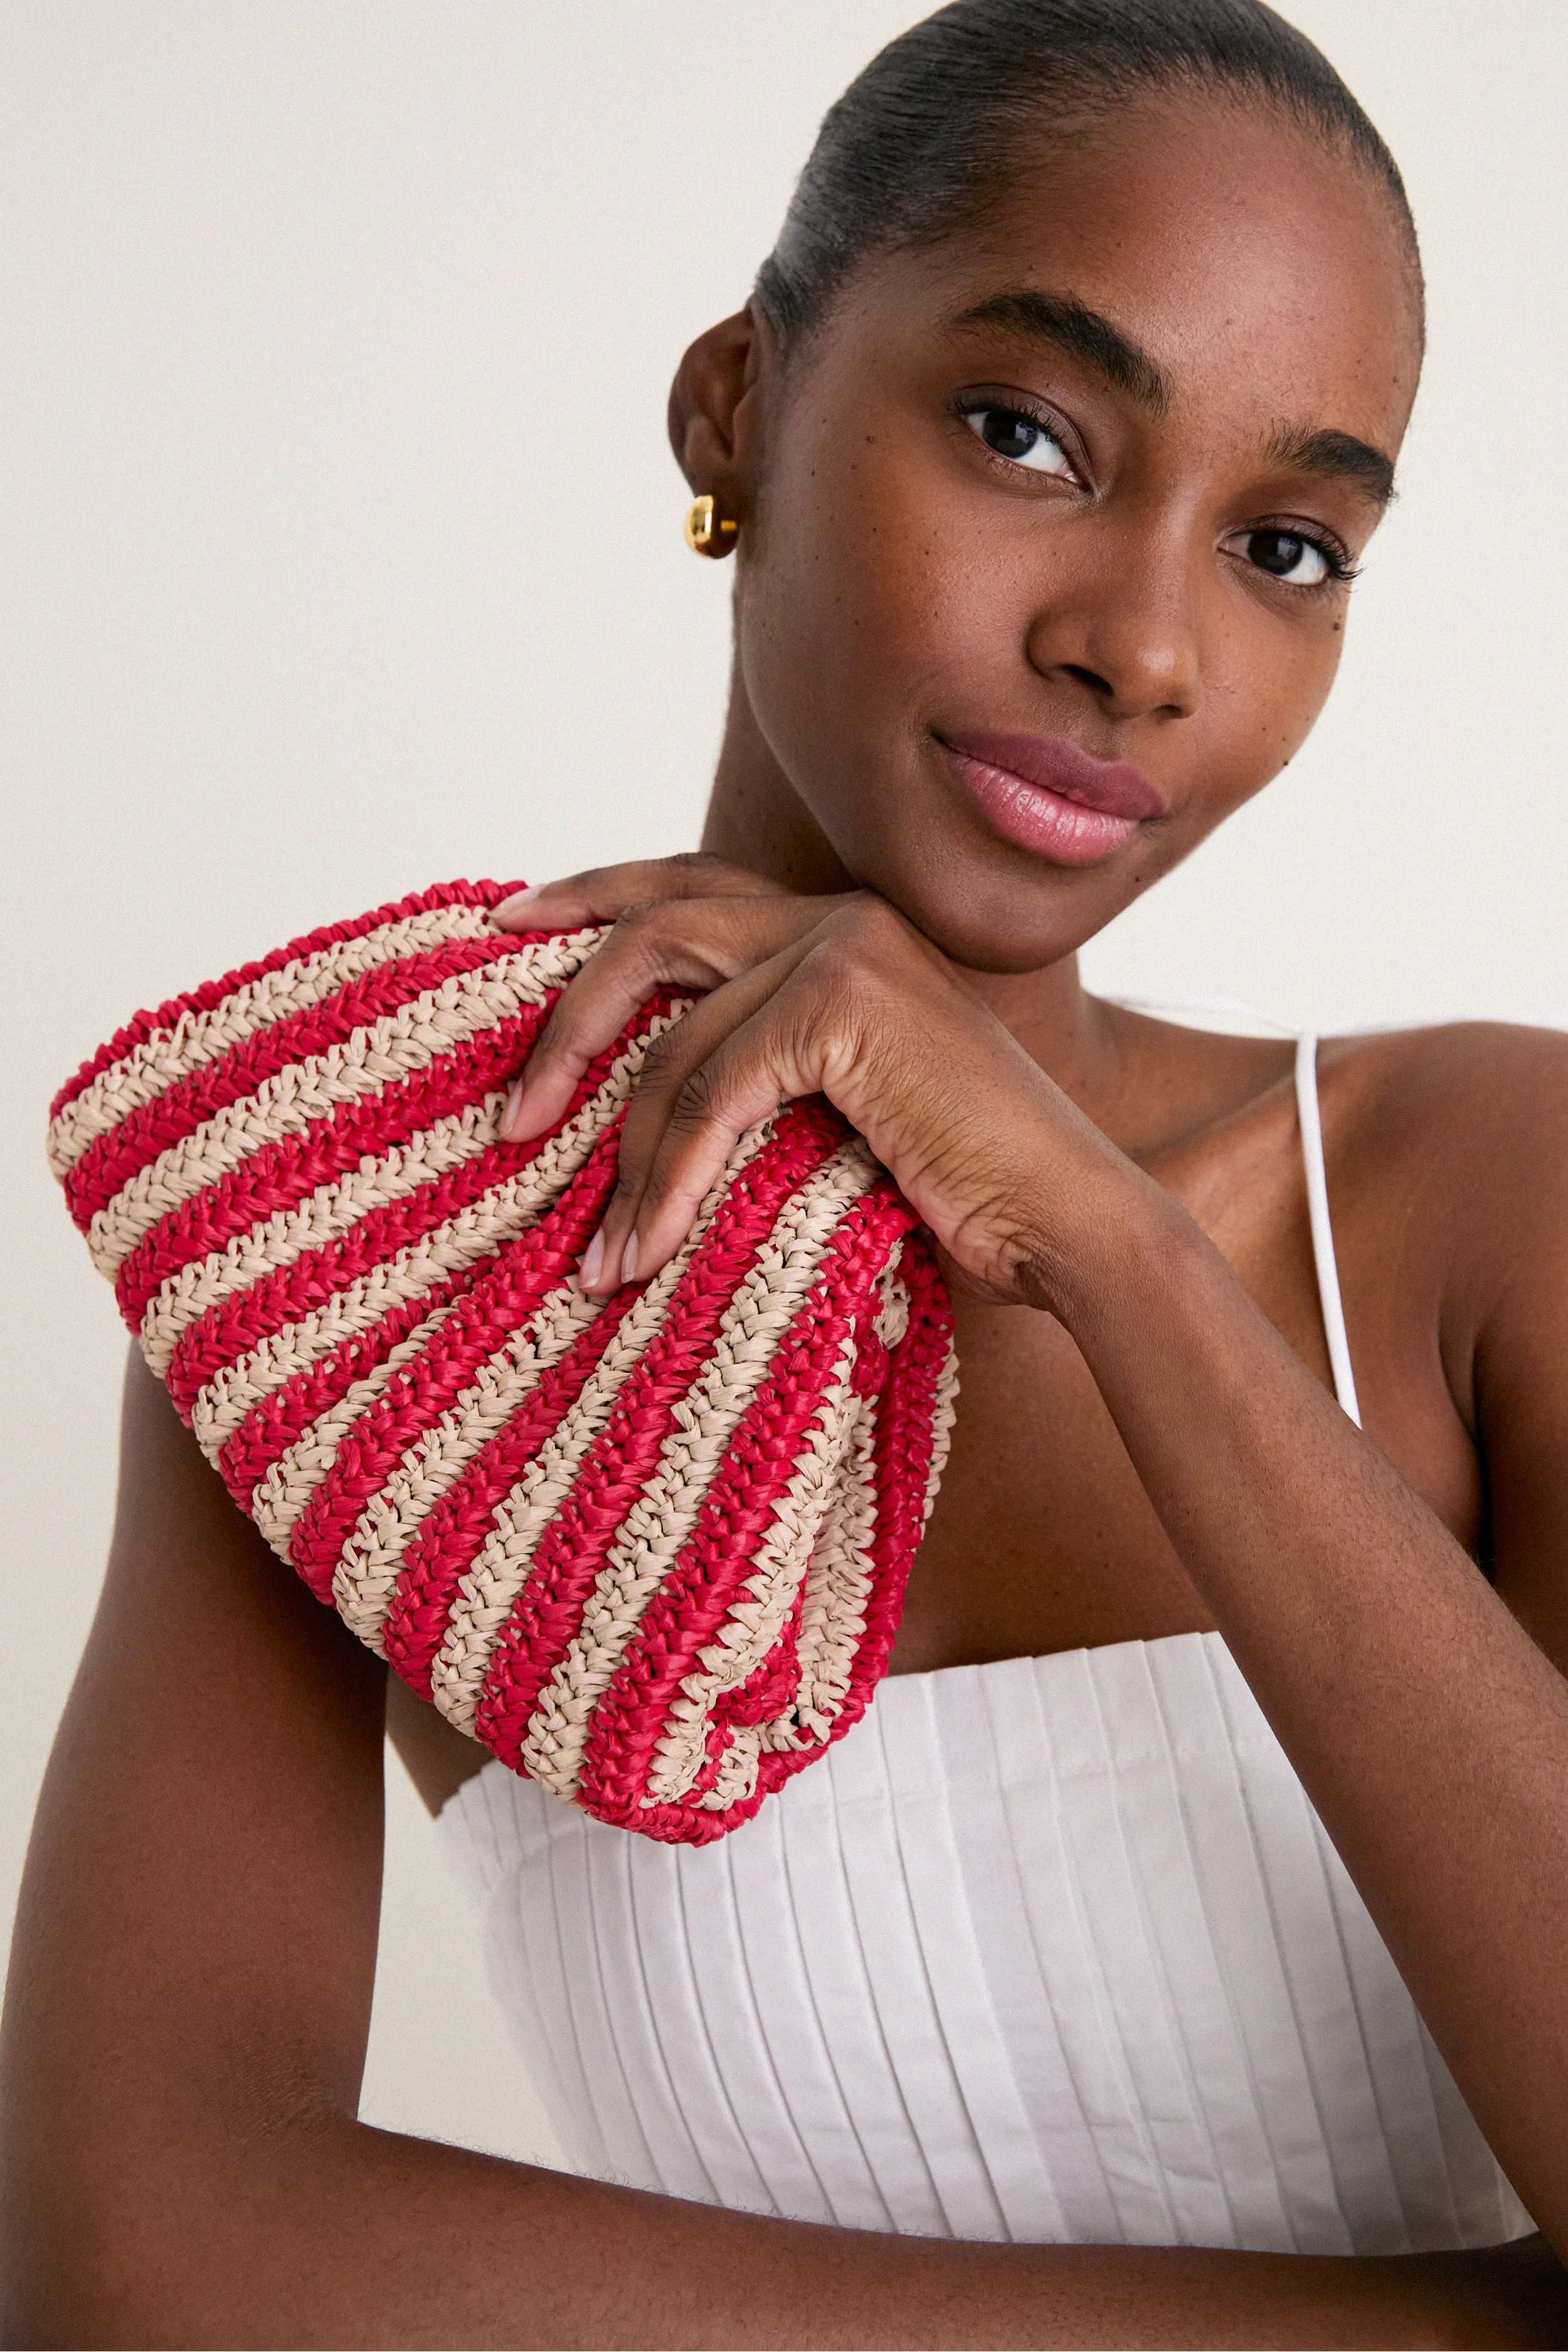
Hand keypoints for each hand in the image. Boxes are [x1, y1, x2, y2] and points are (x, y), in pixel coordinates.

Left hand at [491, 853, 1136, 1306]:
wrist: (1069, 1225)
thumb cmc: (964, 1192)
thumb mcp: (838, 1114)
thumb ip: (761, 1075)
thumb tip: (635, 1103)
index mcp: (845, 928)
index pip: (694, 888)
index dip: (596, 899)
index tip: (514, 928)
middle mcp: (842, 917)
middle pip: (657, 925)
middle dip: (567, 1011)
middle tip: (511, 1105)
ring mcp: (845, 950)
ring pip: (673, 1036)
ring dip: (621, 1153)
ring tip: (594, 1249)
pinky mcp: (843, 1005)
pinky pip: (710, 1092)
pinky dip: (666, 1177)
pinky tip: (644, 1249)